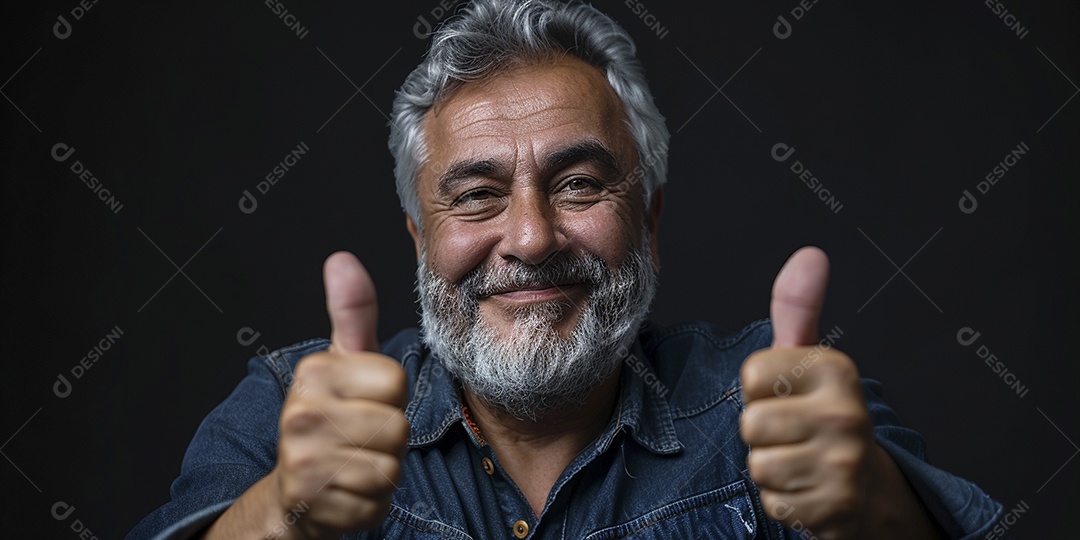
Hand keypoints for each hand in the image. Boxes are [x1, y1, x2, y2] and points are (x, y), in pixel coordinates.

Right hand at [273, 251, 409, 538]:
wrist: (294, 488)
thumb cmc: (330, 415)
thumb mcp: (342, 360)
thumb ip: (352, 311)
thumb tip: (342, 259)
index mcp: (314, 373)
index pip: (394, 381)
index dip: (391, 395)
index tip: (364, 400)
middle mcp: (302, 414)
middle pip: (397, 426)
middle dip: (389, 436)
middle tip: (360, 435)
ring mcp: (306, 461)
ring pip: (390, 466)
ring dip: (383, 468)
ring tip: (354, 459)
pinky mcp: (317, 503)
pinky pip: (377, 500)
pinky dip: (372, 500)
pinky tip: (348, 488)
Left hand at [739, 247, 872, 538]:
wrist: (866, 489)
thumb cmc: (823, 415)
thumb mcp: (810, 359)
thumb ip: (798, 309)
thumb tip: (809, 255)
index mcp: (837, 370)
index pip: (752, 373)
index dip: (760, 388)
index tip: (789, 395)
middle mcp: (847, 414)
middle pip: (751, 423)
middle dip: (763, 433)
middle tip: (795, 433)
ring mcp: (843, 463)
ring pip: (759, 464)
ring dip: (772, 468)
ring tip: (801, 460)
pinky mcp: (833, 507)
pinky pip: (772, 500)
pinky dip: (783, 500)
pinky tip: (808, 489)